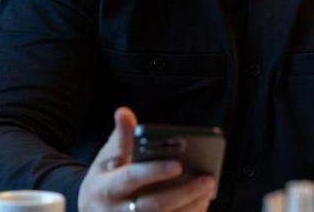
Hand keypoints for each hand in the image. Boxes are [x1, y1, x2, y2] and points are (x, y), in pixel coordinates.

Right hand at [78, 107, 215, 211]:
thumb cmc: (105, 180)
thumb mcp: (106, 158)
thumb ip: (120, 138)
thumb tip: (124, 112)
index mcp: (107, 187)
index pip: (131, 178)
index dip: (154, 171)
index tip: (178, 164)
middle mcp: (118, 211)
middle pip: (154, 206)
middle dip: (183, 193)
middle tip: (207, 179)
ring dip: (191, 206)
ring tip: (208, 189)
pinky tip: (201, 203)